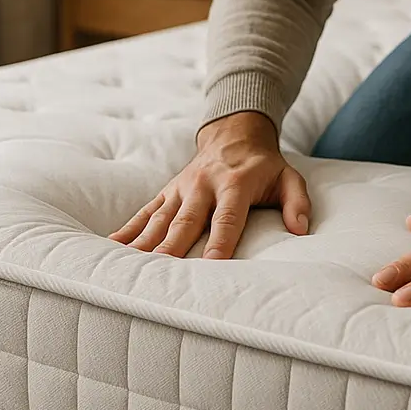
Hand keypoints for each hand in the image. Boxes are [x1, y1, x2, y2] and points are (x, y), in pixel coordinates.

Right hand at [108, 111, 309, 258]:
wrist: (235, 133)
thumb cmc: (264, 166)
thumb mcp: (288, 178)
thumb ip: (297, 202)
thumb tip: (301, 229)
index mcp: (235, 184)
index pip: (228, 217)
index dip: (221, 241)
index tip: (213, 265)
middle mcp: (203, 186)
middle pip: (186, 221)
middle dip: (173, 248)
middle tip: (158, 275)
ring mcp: (181, 189)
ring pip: (160, 220)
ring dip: (144, 245)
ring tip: (126, 270)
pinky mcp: (167, 192)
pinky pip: (144, 213)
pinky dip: (127, 231)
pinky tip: (109, 249)